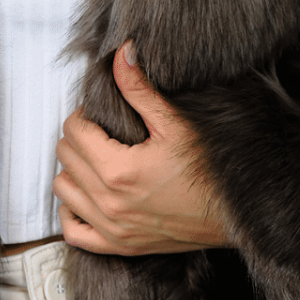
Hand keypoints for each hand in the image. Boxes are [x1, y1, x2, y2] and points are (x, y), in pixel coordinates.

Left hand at [53, 43, 230, 255]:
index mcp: (119, 170)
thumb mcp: (176, 124)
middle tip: (98, 132)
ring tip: (93, 159)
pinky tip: (84, 196)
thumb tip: (122, 53)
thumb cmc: (211, 171)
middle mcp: (109, 202)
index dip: (82, 115)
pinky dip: (71, 212)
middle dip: (77, 138)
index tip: (96, 113)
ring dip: (72, 170)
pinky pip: (74, 232)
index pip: (74, 132)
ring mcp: (112, 228)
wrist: (235, 215)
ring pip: (63, 190)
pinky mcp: (120, 246)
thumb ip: (141, 90)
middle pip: (66, 158)